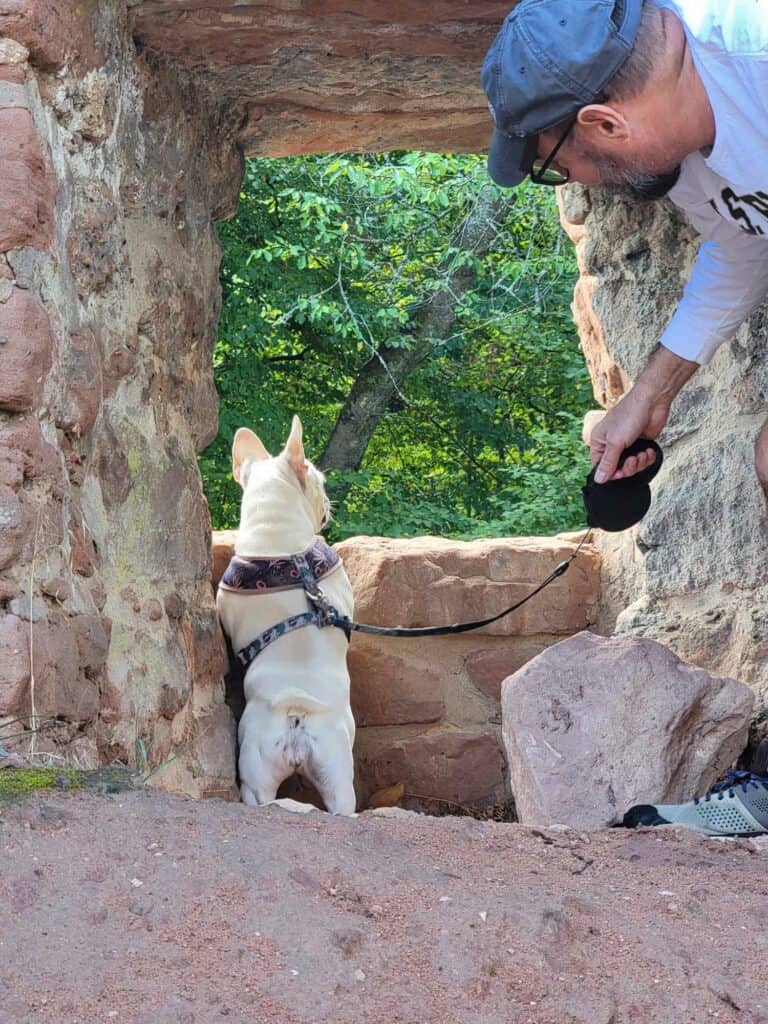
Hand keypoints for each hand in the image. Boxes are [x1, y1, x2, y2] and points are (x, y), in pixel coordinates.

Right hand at [584, 345, 698, 483]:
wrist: (651, 402)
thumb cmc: (629, 415)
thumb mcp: (615, 442)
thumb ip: (608, 462)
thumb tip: (598, 479)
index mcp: (599, 442)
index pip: (600, 467)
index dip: (611, 473)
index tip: (620, 471)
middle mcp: (611, 445)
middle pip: (616, 469)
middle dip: (628, 468)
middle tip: (633, 459)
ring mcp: (626, 445)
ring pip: (631, 467)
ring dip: (639, 463)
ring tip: (642, 453)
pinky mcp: (640, 445)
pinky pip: (642, 461)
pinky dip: (647, 458)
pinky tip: (648, 450)